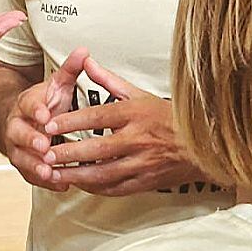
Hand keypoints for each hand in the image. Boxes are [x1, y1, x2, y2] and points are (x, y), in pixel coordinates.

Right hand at [0, 49, 86, 191]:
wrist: (19, 122)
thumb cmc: (43, 105)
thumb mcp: (57, 85)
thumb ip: (70, 70)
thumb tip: (84, 51)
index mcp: (26, 104)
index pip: (28, 104)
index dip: (36, 110)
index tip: (45, 115)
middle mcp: (17, 126)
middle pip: (19, 133)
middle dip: (31, 140)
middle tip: (45, 147)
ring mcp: (17, 147)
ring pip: (21, 157)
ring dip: (34, 165)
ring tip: (50, 172)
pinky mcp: (23, 164)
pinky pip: (30, 175)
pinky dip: (44, 181)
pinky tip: (60, 184)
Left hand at [42, 58, 206, 196]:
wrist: (205, 145)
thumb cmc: (169, 116)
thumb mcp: (140, 93)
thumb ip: (109, 80)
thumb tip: (86, 62)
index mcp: (135, 114)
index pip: (97, 117)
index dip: (72, 122)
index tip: (52, 125)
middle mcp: (138, 139)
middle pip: (97, 148)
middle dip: (69, 152)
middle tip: (46, 153)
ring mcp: (143, 163)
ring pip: (104, 173)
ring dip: (76, 175)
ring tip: (54, 173)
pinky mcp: (146, 181)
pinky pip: (116, 188)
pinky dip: (95, 188)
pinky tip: (79, 183)